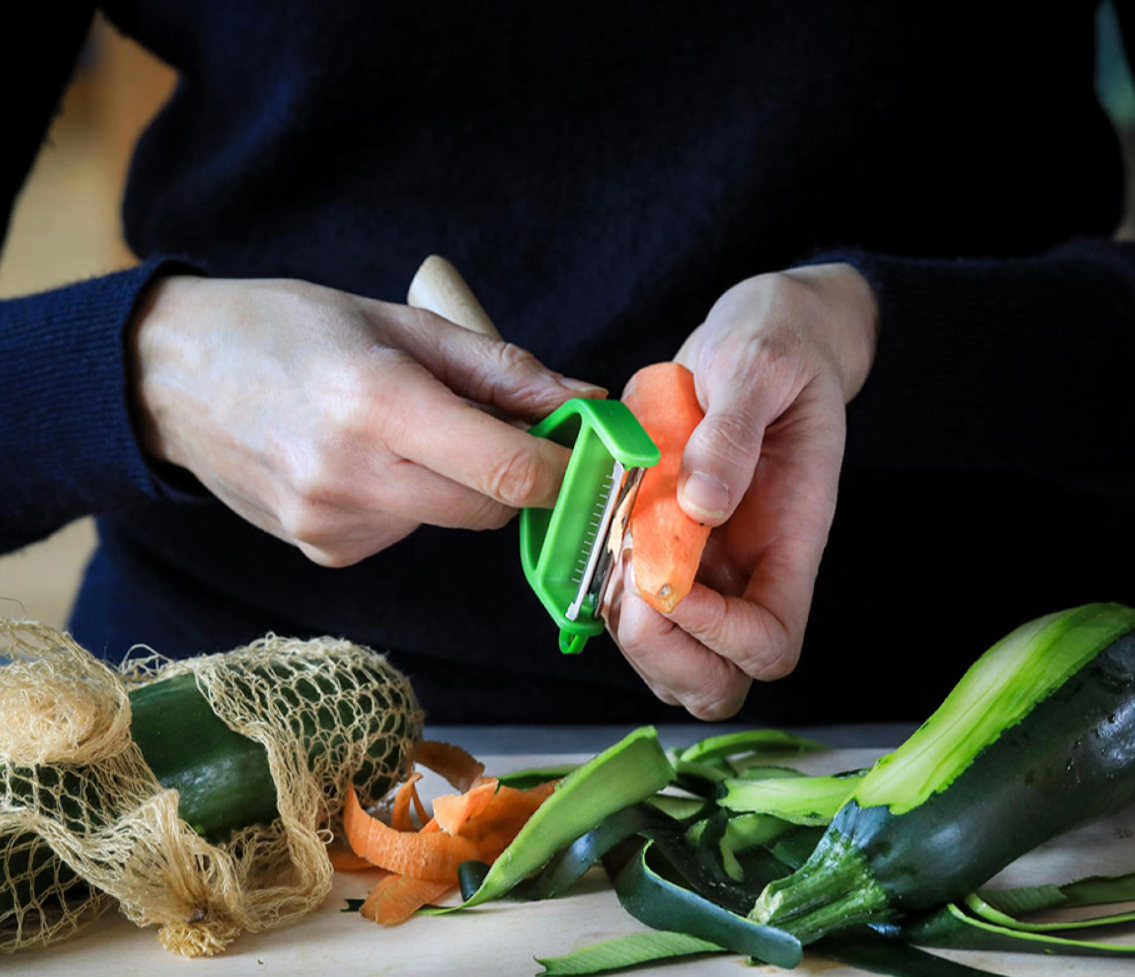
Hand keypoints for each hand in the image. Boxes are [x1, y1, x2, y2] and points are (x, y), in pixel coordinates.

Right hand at [130, 275, 603, 565]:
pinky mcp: (324, 551)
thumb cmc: (288, 330)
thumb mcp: (399, 322)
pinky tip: (364, 459)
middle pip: (491, 508)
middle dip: (513, 473)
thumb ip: (501, 369)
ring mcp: (332, 525)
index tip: (585, 448)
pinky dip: (411, 499)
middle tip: (494, 422)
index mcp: (376, 402)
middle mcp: (351, 476)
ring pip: (450, 519)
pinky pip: (407, 531)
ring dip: (455, 481)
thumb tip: (585, 402)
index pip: (508, 470)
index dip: (564, 467)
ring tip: (399, 426)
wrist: (173, 377)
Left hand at [605, 263, 877, 719]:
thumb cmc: (776, 349)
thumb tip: (701, 502)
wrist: (762, 340)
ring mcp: (711, 568)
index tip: (668, 576)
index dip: (718, 633)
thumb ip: (733, 431)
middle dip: (664, 653)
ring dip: (630, 630)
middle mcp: (752, 570)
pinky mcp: (670, 551)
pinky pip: (638, 611)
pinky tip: (602, 538)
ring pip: (674, 660)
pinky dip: (608, 596)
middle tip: (628, 577)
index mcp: (792, 539)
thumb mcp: (758, 366)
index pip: (770, 642)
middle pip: (721, 679)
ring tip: (612, 553)